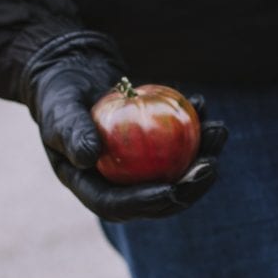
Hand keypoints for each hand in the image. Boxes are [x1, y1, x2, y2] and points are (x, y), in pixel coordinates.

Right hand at [22, 31, 227, 220]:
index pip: (119, 204)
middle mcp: (117, 182)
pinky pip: (179, 143)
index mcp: (90, 185)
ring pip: (176, 171)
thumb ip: (72, 132)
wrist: (71, 73)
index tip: (173, 189)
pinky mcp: (153, 144)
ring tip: (218, 130)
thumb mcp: (59, 110)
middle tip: (211, 166)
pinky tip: (203, 105)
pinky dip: (194, 127)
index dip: (147, 202)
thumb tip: (89, 158)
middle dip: (190, 187)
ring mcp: (138, 165)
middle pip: (158, 197)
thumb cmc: (59, 94)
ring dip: (203, 156)